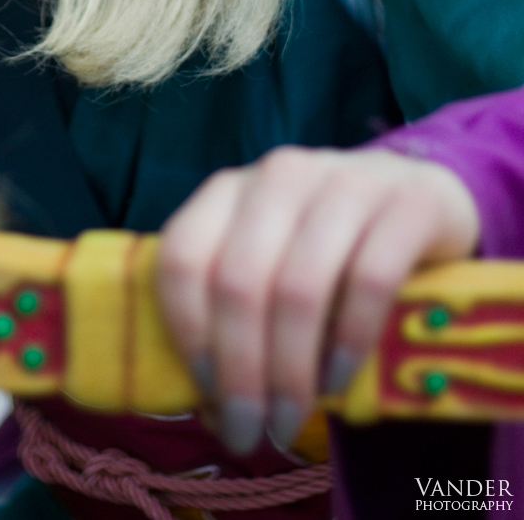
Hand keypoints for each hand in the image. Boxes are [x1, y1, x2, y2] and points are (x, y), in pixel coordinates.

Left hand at [156, 145, 479, 454]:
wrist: (424, 201)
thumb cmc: (334, 251)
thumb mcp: (276, 269)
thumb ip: (241, 322)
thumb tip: (215, 413)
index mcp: (231, 188)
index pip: (183, 256)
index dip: (189, 334)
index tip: (209, 398)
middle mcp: (281, 175)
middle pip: (238, 281)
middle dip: (241, 371)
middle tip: (253, 432)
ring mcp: (346, 181)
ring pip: (299, 287)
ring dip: (291, 370)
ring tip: (292, 420)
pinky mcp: (409, 203)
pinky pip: (369, 280)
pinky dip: (349, 342)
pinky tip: (339, 379)